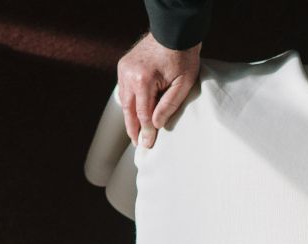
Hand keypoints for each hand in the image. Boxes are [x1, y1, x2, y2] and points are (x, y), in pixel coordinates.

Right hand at [116, 34, 200, 148]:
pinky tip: (134, 113)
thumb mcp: (183, 84)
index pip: (143, 114)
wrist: (174, 32)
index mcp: (143, 80)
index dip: (145, 131)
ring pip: (124, 100)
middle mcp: (129, 74)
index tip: (147, 146)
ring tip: (136, 132)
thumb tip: (156, 125)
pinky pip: (125, 89)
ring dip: (130, 116)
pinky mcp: (124, 65)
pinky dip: (129, 102)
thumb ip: (169, 106)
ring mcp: (124, 68)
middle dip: (133, 128)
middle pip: (129, 110)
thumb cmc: (183, 56)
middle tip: (137, 144)